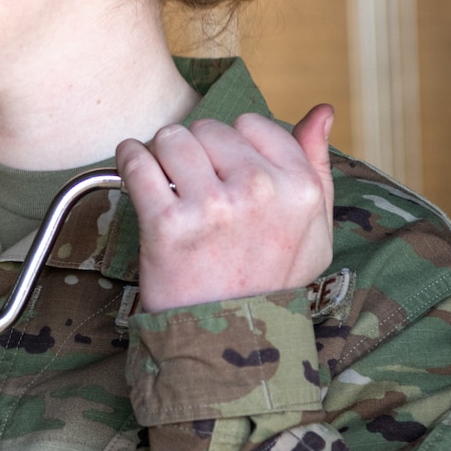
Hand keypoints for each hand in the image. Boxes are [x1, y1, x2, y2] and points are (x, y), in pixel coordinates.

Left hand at [116, 105, 335, 313]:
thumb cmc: (269, 281)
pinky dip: (128, 161)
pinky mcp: (168, 223)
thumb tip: (322, 111)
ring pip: (170, 138)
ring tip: (170, 189)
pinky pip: (135, 160)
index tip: (225, 175)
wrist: (228, 338)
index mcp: (299, 188)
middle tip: (195, 189)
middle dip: (195, 152)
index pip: (251, 124)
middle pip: (207, 128)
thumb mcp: (315, 231)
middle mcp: (260, 190)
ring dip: (161, 157)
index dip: (231, 148)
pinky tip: (137, 179)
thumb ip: (318, 166)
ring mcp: (213, 206)